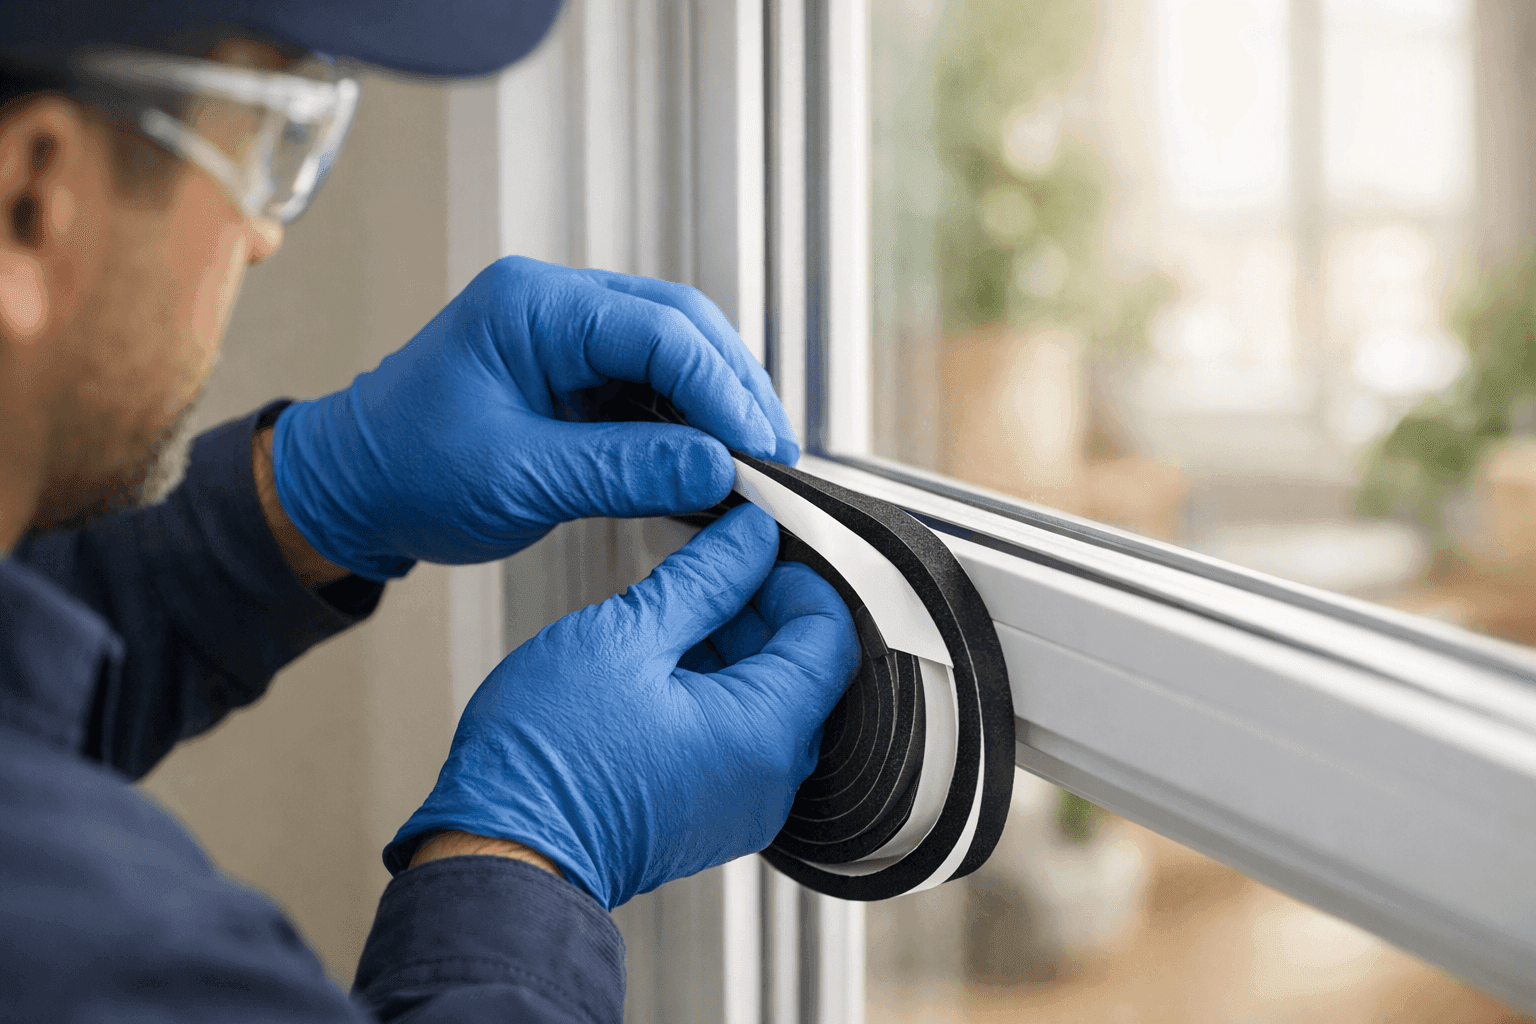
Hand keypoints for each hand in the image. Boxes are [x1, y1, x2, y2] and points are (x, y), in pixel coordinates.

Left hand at [269, 257, 798, 579]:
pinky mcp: (575, 373)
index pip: (660, 331)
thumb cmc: (408, 473)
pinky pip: (650, 386)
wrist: (351, 489)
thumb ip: (625, 470)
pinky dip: (687, 423)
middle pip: (681, 328)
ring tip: (754, 466)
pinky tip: (712, 463)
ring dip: (717, 407)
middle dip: (734, 391)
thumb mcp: (520, 478)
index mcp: (532, 306)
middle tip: (775, 458)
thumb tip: (719, 470)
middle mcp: (557, 304)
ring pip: (675, 354)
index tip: (761, 451)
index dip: (722, 391)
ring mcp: (568, 335)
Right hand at [384, 504, 860, 908]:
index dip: (798, 578)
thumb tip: (750, 540)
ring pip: (771, 702)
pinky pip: (740, 739)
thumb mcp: (627, 636)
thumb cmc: (550, 761)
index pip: (830, 634)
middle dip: (763, 609)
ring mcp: (744, 803)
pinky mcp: (712, 814)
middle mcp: (771, 778)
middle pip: (805, 669)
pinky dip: (716, 692)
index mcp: (765, 732)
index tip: (754, 549)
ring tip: (673, 613)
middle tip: (706, 569)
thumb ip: (704, 579)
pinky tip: (663, 663)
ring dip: (736, 649)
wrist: (503, 856)